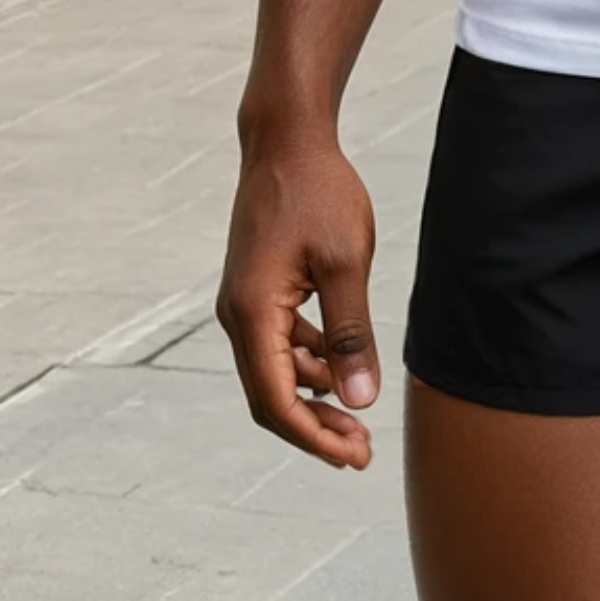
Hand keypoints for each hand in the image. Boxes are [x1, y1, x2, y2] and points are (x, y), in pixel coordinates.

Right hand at [217, 132, 379, 468]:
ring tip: (359, 418)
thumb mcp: (346, 262)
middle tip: (362, 452)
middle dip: (314, 428)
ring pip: (275, 373)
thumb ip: (350, 333)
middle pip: (270, 396)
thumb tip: (359, 399)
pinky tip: (342, 370)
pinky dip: (308, 365)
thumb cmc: (320, 194)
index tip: (354, 456)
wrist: (287, 144)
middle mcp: (237, 316)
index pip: (275, 400)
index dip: (314, 436)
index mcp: (252, 313)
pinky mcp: (258, 292)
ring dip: (313, 398)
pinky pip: (279, 346)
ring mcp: (244, 304)